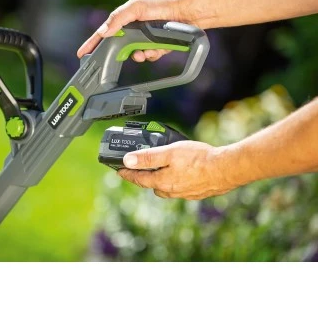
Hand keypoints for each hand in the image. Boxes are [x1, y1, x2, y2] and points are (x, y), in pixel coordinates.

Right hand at [77, 0, 192, 61]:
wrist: (187, 14)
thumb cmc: (163, 4)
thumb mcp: (136, 6)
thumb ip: (118, 18)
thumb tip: (105, 31)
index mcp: (126, 18)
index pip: (105, 32)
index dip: (93, 43)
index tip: (82, 53)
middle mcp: (135, 28)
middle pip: (120, 47)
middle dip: (123, 53)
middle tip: (127, 54)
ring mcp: (145, 38)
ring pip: (136, 54)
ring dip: (140, 55)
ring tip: (147, 50)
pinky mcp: (157, 46)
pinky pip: (149, 56)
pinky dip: (153, 54)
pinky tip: (158, 49)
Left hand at [118, 141, 238, 199]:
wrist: (226, 169)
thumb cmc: (199, 159)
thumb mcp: (169, 152)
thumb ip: (148, 157)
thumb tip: (128, 160)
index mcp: (162, 181)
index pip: (139, 179)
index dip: (127, 173)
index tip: (119, 170)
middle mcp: (172, 191)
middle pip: (151, 185)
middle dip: (143, 178)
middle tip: (139, 170)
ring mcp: (185, 194)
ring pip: (166, 189)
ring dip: (159, 182)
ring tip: (159, 172)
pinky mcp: (196, 193)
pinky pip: (179, 190)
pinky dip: (174, 183)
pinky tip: (180, 176)